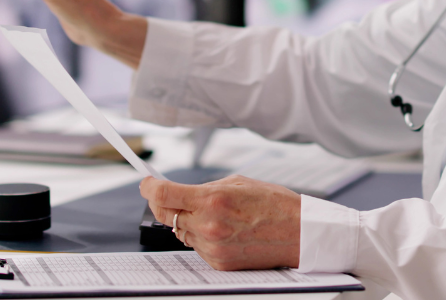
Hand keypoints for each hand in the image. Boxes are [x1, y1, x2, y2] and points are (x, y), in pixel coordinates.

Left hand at [140, 176, 300, 270]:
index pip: (163, 195)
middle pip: (165, 215)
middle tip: (169, 195)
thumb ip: (203, 188)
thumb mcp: (236, 183)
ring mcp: (212, 247)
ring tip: (213, 213)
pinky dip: (201, 236)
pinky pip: (195, 246)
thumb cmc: (273, 204)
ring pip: (180, 231)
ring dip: (186, 221)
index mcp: (212, 200)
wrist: (299, 234)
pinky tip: (222, 229)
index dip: (148, 187)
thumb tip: (177, 191)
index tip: (146, 182)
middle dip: (163, 203)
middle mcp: (208, 226)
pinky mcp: (218, 263)